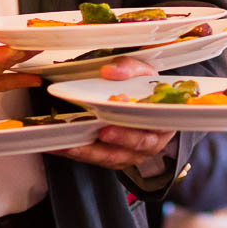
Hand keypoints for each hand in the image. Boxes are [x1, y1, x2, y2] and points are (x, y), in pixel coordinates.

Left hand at [52, 57, 176, 168]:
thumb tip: (109, 71)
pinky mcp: (114, 158)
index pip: (154, 125)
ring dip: (90, 151)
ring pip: (113, 157)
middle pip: (135, 146)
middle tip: (101, 131)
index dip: (143, 119)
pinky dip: (80, 153)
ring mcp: (131, 153)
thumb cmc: (144, 90)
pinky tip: (63, 146)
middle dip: (118, 139)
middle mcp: (150, 142)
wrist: (140, 102)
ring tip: (70, 144)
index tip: (123, 111)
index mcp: (163, 121)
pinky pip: (97, 159)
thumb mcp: (143, 72)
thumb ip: (128, 68)